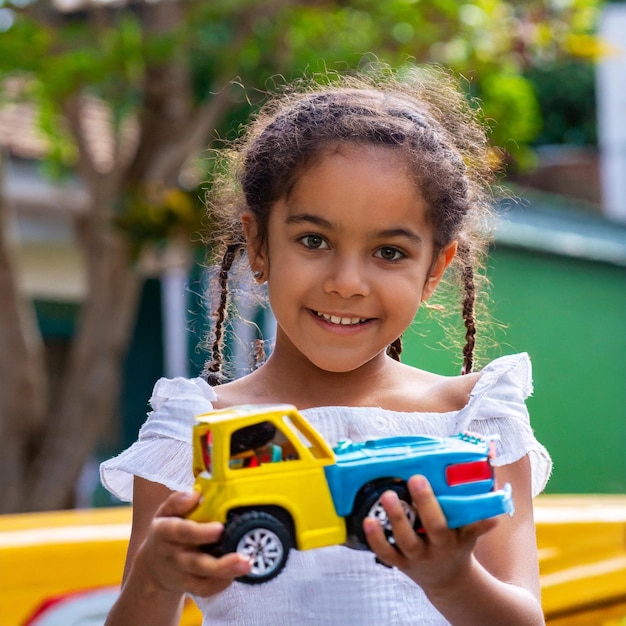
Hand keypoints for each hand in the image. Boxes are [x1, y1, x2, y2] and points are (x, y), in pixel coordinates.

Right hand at [132, 490, 251, 597]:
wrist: (152, 565)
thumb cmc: (166, 529)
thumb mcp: (165, 512)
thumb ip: (177, 501)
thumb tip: (195, 495)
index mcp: (166, 532)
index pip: (182, 532)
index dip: (200, 532)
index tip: (220, 528)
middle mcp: (173, 556)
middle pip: (196, 564)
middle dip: (220, 564)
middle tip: (243, 558)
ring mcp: (181, 574)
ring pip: (203, 581)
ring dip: (226, 574)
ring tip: (247, 565)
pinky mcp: (189, 586)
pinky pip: (206, 590)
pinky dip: (222, 584)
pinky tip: (237, 573)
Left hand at [363, 475, 496, 591]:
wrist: (447, 579)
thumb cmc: (457, 544)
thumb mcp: (470, 531)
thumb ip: (477, 512)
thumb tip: (489, 484)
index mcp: (456, 539)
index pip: (461, 523)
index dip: (452, 506)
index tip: (448, 485)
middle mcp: (437, 548)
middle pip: (434, 528)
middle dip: (426, 503)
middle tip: (415, 478)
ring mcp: (417, 557)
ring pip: (406, 541)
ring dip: (396, 518)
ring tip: (388, 494)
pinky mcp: (400, 562)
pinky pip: (386, 553)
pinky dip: (376, 539)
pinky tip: (367, 521)